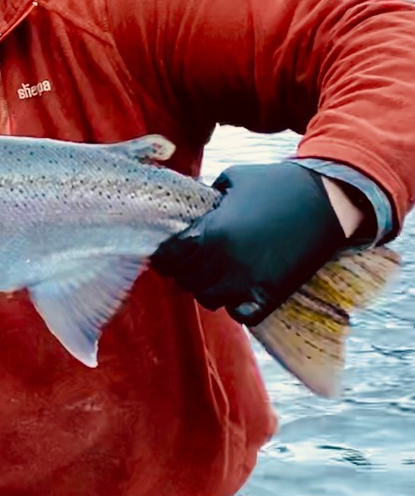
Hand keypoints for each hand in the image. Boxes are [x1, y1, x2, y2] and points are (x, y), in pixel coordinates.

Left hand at [150, 161, 349, 325]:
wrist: (330, 200)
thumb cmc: (278, 183)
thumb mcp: (233, 179)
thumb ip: (207, 198)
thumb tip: (191, 210)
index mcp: (211, 232)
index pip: (169, 258)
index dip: (164, 257)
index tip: (168, 254)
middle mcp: (225, 261)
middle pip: (186, 281)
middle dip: (186, 271)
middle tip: (194, 262)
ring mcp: (248, 281)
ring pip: (208, 299)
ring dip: (208, 289)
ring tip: (217, 274)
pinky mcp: (273, 294)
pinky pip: (241, 315)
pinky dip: (236, 307)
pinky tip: (240, 290)